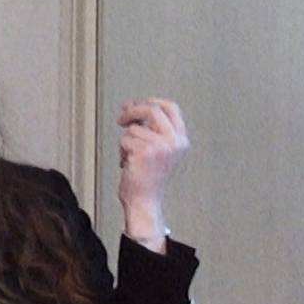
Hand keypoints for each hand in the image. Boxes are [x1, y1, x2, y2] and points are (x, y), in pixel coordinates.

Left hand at [116, 97, 188, 248]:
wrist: (145, 202)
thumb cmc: (149, 179)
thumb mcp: (163, 152)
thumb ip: (157, 131)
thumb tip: (136, 109)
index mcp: (181, 140)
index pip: (171, 108)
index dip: (152, 101)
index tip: (137, 104)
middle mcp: (174, 142)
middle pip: (152, 109)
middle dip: (132, 110)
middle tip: (122, 117)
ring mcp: (160, 146)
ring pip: (134, 128)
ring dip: (126, 141)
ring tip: (131, 157)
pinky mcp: (144, 152)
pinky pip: (125, 140)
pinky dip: (122, 151)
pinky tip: (128, 164)